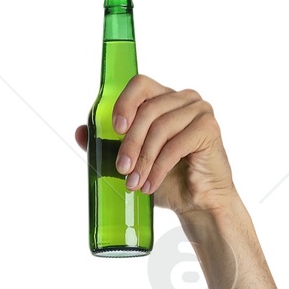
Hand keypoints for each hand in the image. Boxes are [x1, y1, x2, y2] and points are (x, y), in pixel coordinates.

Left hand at [74, 78, 235, 225]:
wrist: (199, 204)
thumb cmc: (169, 182)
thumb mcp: (133, 162)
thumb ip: (109, 145)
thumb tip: (80, 132)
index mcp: (164, 99)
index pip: (140, 85)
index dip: (124, 103)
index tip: (116, 129)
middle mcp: (183, 99)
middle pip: (148, 109)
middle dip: (130, 142)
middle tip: (122, 170)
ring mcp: (198, 110)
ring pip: (161, 128)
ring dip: (144, 160)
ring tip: (135, 184)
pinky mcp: (208, 128)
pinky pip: (176, 145)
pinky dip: (159, 168)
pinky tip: (150, 185)